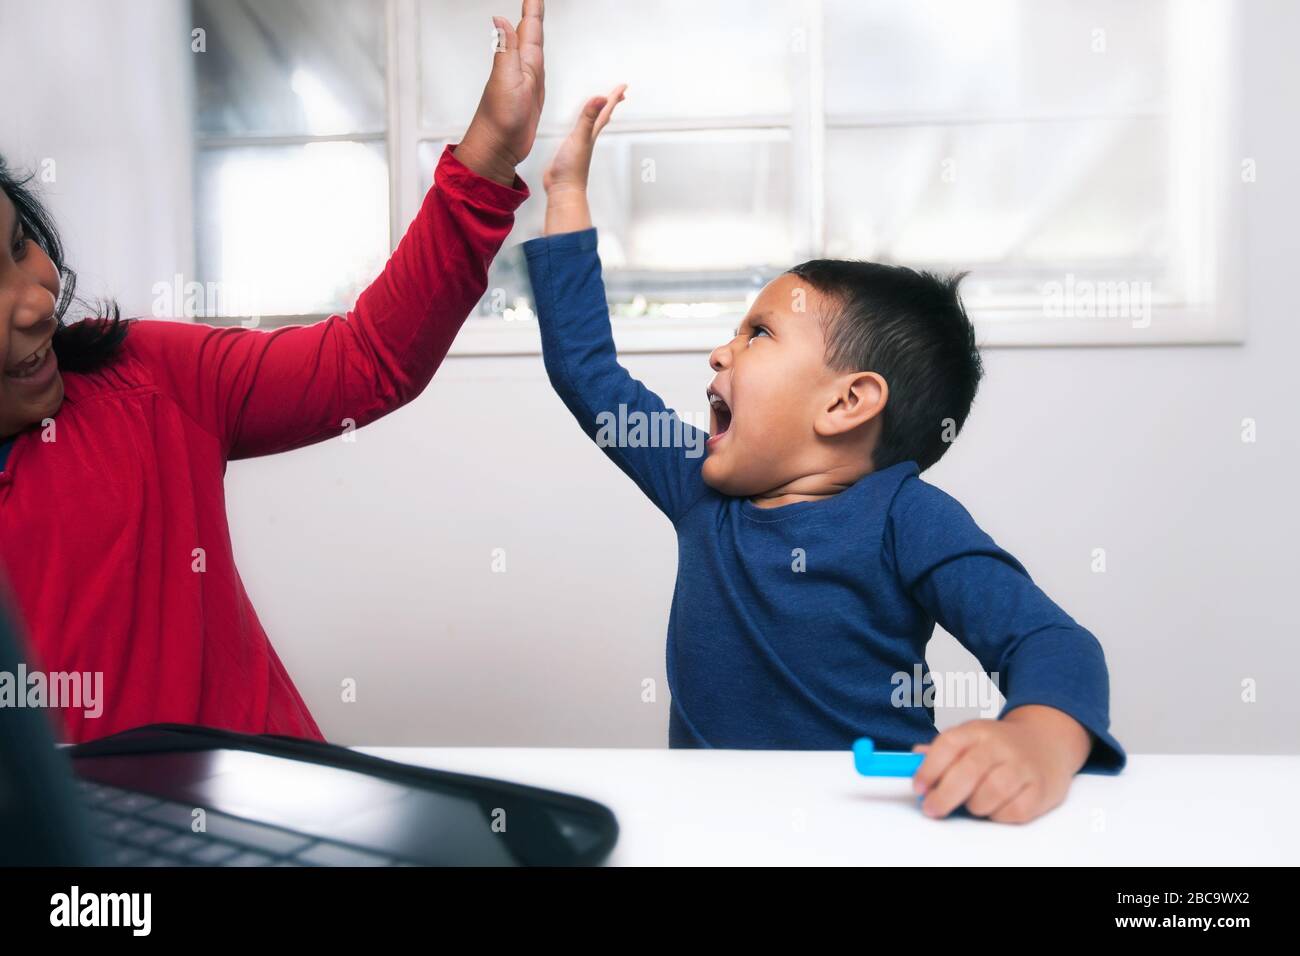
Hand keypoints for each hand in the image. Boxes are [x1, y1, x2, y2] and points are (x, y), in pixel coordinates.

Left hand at [454, 0, 545, 186]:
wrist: (498, 148)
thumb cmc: (499, 119)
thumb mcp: (506, 80)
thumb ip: (507, 49)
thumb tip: (500, 19)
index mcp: (518, 61)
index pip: (527, 26)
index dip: (532, 7)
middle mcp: (523, 67)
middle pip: (531, 31)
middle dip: (535, 11)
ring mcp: (527, 80)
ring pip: (534, 47)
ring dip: (535, 28)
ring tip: (536, 12)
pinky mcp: (531, 95)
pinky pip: (537, 67)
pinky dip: (538, 53)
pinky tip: (534, 50)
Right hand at [543, 84, 626, 195]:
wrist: (563, 189)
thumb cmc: (572, 168)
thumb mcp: (580, 137)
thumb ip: (588, 117)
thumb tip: (600, 98)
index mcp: (592, 133)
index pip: (605, 110)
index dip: (613, 97)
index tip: (623, 87)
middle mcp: (589, 137)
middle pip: (603, 116)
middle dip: (610, 104)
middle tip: (619, 95)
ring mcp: (580, 144)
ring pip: (592, 125)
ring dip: (597, 114)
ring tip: (601, 107)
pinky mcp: (570, 150)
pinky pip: (580, 133)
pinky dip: (582, 126)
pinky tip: (580, 127)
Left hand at [910, 705, 1091, 823]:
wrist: (1047, 741)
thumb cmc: (998, 746)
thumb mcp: (970, 738)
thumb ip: (941, 751)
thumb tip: (912, 760)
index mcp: (977, 730)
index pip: (949, 744)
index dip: (929, 768)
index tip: (918, 788)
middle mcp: (1000, 745)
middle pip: (968, 772)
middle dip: (944, 796)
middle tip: (932, 809)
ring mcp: (1023, 766)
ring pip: (991, 794)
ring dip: (975, 806)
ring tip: (973, 803)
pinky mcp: (1041, 789)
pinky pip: (1014, 812)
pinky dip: (999, 815)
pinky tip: (997, 807)